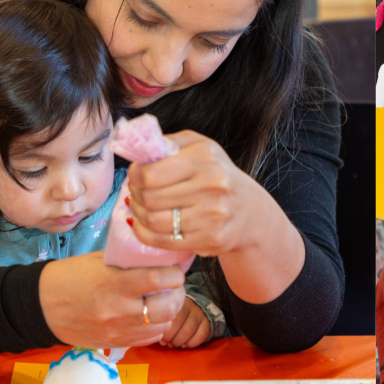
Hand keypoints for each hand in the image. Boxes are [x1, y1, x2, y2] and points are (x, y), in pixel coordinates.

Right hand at [39, 251, 185, 347]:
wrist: (42, 306)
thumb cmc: (71, 277)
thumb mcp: (101, 260)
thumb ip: (130, 260)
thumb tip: (159, 255)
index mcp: (114, 284)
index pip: (158, 279)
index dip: (174, 274)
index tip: (174, 269)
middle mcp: (118, 310)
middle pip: (167, 308)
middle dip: (177, 294)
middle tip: (174, 285)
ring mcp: (118, 330)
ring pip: (163, 325)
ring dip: (169, 312)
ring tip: (163, 299)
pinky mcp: (116, 343)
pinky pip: (150, 338)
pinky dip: (157, 326)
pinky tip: (150, 314)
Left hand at [128, 130, 303, 303]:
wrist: (249, 211)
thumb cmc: (217, 175)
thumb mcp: (198, 147)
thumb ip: (168, 143)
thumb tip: (137, 151)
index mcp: (205, 157)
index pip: (150, 172)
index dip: (135, 175)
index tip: (137, 175)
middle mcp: (212, 185)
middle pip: (149, 198)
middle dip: (136, 195)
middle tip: (138, 192)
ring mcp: (212, 215)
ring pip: (152, 221)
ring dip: (138, 214)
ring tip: (141, 207)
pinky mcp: (210, 239)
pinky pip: (161, 240)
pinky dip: (145, 233)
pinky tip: (145, 225)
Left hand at [160, 297, 210, 348]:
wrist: (196, 303)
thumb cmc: (177, 311)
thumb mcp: (169, 309)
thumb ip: (162, 318)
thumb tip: (153, 334)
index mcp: (178, 302)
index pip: (171, 318)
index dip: (165, 332)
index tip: (160, 338)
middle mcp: (191, 306)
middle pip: (177, 324)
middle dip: (171, 338)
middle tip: (166, 343)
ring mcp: (201, 314)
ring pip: (189, 331)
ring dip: (179, 341)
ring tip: (174, 344)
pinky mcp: (208, 322)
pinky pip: (201, 335)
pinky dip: (191, 343)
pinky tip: (185, 344)